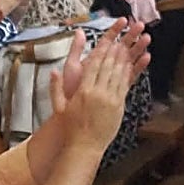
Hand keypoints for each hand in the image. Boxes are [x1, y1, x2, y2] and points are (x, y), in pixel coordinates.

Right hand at [49, 20, 150, 150]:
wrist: (84, 146)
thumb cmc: (70, 127)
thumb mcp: (58, 106)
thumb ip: (55, 87)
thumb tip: (53, 70)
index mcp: (83, 91)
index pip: (94, 65)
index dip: (102, 51)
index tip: (107, 40)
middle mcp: (98, 93)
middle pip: (109, 67)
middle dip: (115, 51)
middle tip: (122, 38)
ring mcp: (111, 100)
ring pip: (119, 74)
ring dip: (124, 59)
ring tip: (128, 47)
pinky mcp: (119, 106)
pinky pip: (125, 86)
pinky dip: (129, 74)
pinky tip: (131, 65)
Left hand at [57, 19, 151, 102]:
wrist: (75, 113)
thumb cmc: (71, 91)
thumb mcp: (71, 67)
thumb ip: (76, 50)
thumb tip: (78, 31)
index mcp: (94, 59)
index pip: (106, 40)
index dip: (115, 29)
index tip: (124, 19)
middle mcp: (105, 66)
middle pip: (120, 47)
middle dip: (130, 35)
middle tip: (141, 25)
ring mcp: (113, 76)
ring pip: (128, 59)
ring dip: (138, 48)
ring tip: (147, 38)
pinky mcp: (120, 87)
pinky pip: (131, 74)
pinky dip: (139, 66)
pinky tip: (146, 58)